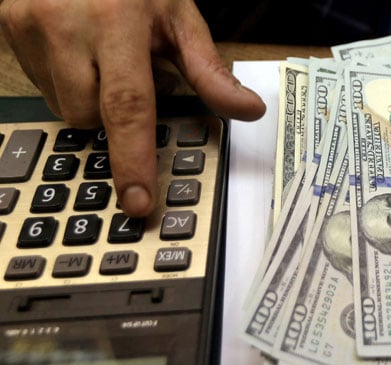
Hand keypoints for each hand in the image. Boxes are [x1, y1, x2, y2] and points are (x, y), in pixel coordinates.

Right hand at [0, 0, 265, 216]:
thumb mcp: (179, 16)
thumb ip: (209, 70)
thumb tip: (248, 110)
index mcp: (115, 22)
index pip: (127, 106)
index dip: (134, 159)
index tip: (140, 201)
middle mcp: (65, 26)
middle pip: (90, 117)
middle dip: (114, 116)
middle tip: (129, 78)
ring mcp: (29, 28)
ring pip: (63, 107)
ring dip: (89, 100)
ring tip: (104, 59)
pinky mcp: (10, 30)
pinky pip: (41, 87)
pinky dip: (66, 83)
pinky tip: (80, 54)